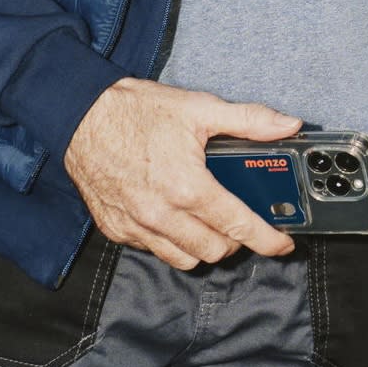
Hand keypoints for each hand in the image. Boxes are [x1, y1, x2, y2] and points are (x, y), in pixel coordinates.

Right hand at [64, 78, 301, 269]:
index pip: (238, 226)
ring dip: (204, 245)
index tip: (282, 244)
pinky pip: (154, 250)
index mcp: (187, 186)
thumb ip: (249, 119)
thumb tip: (288, 125)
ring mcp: (137, 227)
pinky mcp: (117, 230)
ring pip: (185, 258)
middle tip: (238, 218)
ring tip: (208, 220)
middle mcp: (162, 214)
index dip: (267, 239)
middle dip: (234, 239)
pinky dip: (171, 241)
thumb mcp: (198, 108)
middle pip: (215, 250)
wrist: (80, 115)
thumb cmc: (137, 110)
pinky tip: (175, 216)